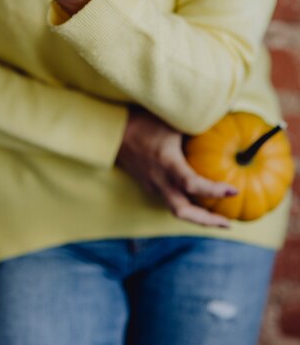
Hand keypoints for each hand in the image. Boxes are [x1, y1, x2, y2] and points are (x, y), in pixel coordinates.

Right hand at [116, 107, 237, 227]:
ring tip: (217, 217)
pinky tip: (199, 200)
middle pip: (182, 212)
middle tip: (228, 224)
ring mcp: (152, 184)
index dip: (214, 191)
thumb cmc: (144, 120)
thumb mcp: (173, 121)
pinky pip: (169, 199)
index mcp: (166, 163)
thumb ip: (196, 127)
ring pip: (175, 209)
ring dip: (197, 216)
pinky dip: (186, 203)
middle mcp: (159, 180)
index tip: (233, 191)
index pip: (192, 185)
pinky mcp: (148, 184)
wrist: (112, 130)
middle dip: (206, 221)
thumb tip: (223, 121)